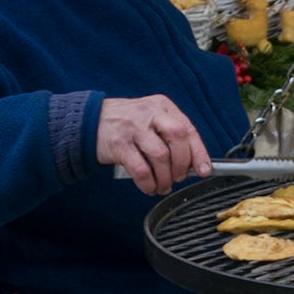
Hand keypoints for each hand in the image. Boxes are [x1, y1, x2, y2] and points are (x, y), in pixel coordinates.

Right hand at [96, 95, 211, 195]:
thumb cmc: (127, 124)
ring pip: (161, 156)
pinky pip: (141, 169)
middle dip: (182, 163)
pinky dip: (149, 183)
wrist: (90, 121)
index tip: (203, 170)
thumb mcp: (151, 119)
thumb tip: (194, 164)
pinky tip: (149, 187)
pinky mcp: (119, 144)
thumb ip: (171, 135)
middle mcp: (149, 114)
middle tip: (179, 177)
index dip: (198, 152)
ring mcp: (133, 128)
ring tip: (163, 186)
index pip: (187, 129)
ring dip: (166, 178)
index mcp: (162, 106)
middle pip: (178, 137)